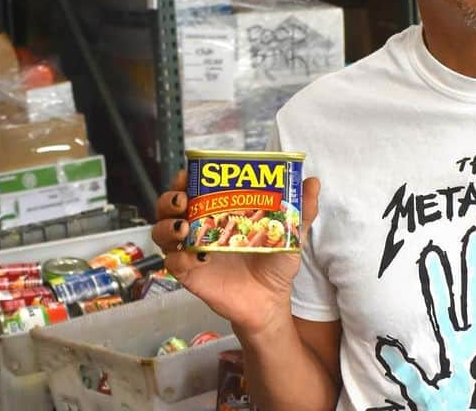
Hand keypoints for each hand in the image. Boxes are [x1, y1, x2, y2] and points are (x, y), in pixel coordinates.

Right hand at [151, 170, 320, 336]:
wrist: (270, 302)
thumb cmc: (274, 264)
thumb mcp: (289, 234)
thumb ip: (301, 210)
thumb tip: (313, 182)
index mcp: (218, 213)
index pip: (191, 189)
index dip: (184, 179)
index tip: (187, 173)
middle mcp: (199, 228)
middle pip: (169, 208)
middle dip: (169, 199)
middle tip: (182, 199)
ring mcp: (191, 251)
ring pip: (162, 234)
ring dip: (166, 226)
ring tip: (183, 227)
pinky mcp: (190, 275)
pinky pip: (174, 264)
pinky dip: (180, 257)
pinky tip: (198, 257)